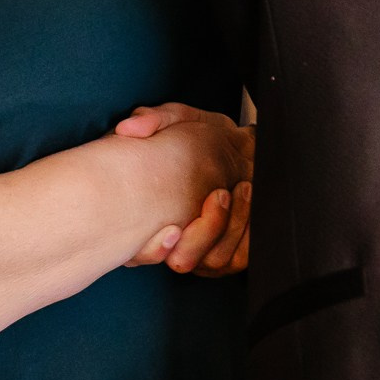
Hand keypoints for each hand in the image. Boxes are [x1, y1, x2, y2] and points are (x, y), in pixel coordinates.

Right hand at [117, 103, 253, 275]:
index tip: (173, 228)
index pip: (141, 254)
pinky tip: (251, 204)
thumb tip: (128, 129)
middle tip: (219, 194)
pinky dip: (247, 235)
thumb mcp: (178, 118)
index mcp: (155, 216)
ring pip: (215, 260)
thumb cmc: (201, 135)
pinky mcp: (233, 250)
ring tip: (242, 189)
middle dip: (204, 232)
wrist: (238, 143)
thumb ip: (154, 119)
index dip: (153, 250)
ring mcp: (205, 248)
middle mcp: (177, 238)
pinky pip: (239, 258)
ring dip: (231, 227)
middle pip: (183, 261)